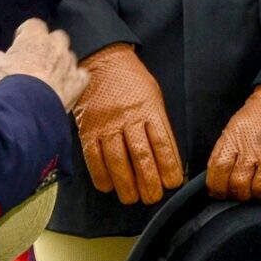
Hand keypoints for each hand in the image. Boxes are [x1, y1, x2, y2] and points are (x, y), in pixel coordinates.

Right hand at [0, 18, 87, 110]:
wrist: (29, 104)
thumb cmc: (10, 81)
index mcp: (35, 37)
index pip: (33, 25)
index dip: (27, 33)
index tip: (20, 43)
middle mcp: (56, 45)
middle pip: (57, 37)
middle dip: (49, 45)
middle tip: (37, 58)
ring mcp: (69, 62)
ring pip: (69, 55)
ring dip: (62, 62)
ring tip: (49, 75)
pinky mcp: (78, 80)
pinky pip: (81, 75)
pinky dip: (75, 79)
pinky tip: (66, 86)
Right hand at [73, 43, 184, 205]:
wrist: (103, 62)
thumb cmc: (132, 81)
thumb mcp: (154, 96)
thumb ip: (158, 124)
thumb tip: (166, 156)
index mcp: (150, 109)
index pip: (162, 143)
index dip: (168, 166)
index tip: (172, 183)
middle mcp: (129, 118)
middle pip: (141, 155)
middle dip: (148, 181)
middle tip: (152, 198)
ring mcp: (107, 124)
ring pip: (117, 160)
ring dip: (125, 184)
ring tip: (131, 199)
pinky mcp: (88, 128)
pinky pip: (93, 156)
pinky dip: (100, 175)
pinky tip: (108, 187)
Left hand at [206, 85, 260, 200]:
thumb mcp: (234, 127)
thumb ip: (225, 152)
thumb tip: (218, 178)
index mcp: (234, 141)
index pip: (218, 173)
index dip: (217, 187)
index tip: (219, 191)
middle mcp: (252, 153)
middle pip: (238, 186)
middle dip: (237, 193)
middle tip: (241, 190)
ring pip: (260, 193)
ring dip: (259, 191)